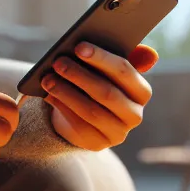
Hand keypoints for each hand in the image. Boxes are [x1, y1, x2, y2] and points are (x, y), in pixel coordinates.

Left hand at [41, 42, 157, 150]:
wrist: (86, 116)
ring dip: (66, 92)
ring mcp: (118, 133)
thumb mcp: (105, 71)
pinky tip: (49, 95)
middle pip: (107, 93)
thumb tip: (97, 47)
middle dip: (80, 75)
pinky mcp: (99, 144)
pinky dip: (63, 107)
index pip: (125, 71)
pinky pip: (79, 125)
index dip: (102, 58)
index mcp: (141, 91)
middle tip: (58, 62)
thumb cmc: (97, 83)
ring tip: (48, 79)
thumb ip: (107, 58)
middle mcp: (135, 114)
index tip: (79, 46)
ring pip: (91, 111)